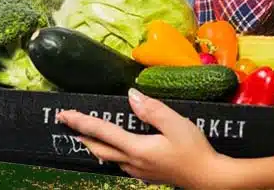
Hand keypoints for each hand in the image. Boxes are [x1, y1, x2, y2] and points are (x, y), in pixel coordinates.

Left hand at [58, 88, 235, 188]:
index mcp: (137, 148)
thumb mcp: (177, 124)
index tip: (64, 114)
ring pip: (107, 157)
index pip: (102, 132)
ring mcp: (138, 171)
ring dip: (93, 144)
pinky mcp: (146, 174)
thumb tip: (132, 96)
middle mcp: (133, 162)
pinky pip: (119, 162)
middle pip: (98, 148)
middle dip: (80, 134)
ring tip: (84, 133)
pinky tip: (114, 148)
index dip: (81, 121)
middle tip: (65, 121)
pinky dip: (109, 151)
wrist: (209, 178)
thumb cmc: (195, 151)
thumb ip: (153, 110)